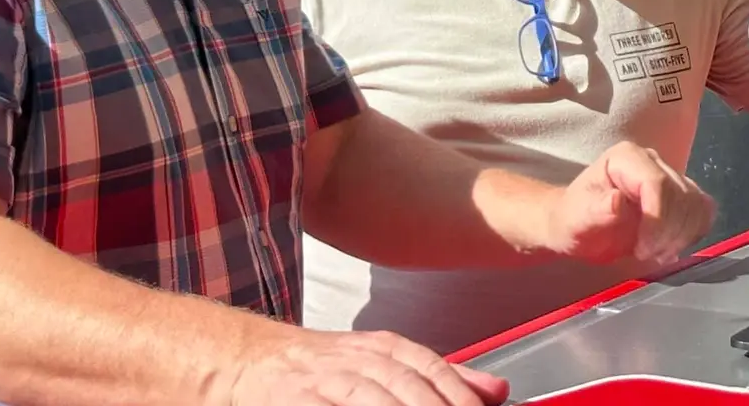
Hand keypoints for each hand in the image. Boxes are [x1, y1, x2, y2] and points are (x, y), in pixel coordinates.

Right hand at [223, 329, 506, 405]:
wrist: (251, 361)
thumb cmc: (321, 368)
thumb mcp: (382, 363)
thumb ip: (438, 377)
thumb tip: (496, 391)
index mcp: (381, 349)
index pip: (429, 368)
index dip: (457, 393)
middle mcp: (355, 361)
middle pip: (404, 386)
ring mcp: (323, 382)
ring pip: (369, 398)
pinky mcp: (294, 401)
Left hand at [545, 141, 713, 267]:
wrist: (581, 227)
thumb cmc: (575, 220)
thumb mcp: (577, 219)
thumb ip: (596, 210)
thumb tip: (617, 200)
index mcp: (626, 157)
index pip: (658, 184)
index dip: (657, 220)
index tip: (642, 250)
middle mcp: (652, 160)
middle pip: (681, 195)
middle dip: (668, 233)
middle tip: (646, 255)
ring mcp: (670, 176)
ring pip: (696, 204)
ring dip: (681, 236)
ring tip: (656, 253)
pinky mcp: (682, 195)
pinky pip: (702, 212)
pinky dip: (693, 234)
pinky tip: (671, 247)